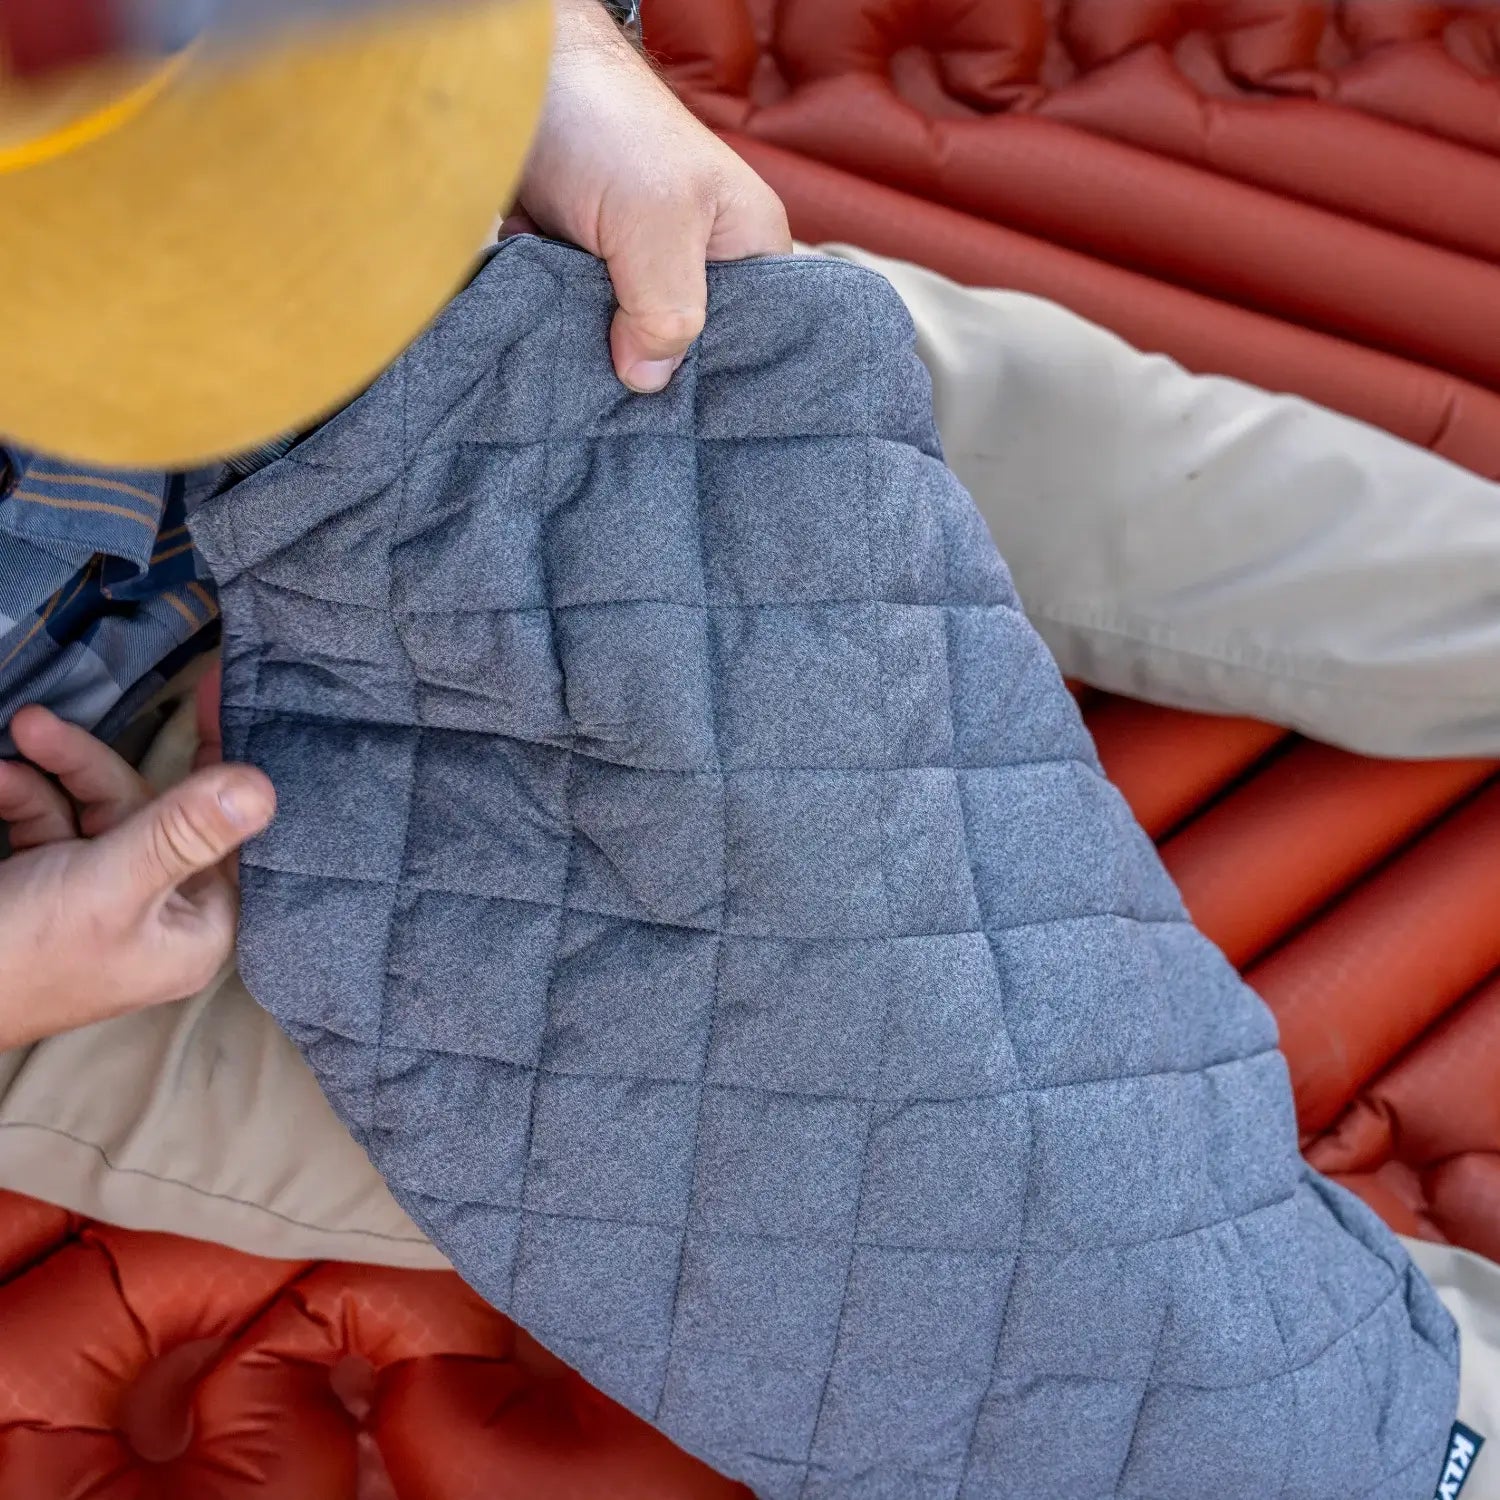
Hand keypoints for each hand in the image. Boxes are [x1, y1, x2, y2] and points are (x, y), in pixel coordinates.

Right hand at [0, 706, 274, 1049]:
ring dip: (51, 774)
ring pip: (94, 811)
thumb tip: (261, 788)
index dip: (221, 765)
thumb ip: (183, 832)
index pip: (229, 834)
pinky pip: (50, 826)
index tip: (217, 699)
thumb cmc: (21, 958)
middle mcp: (158, 914)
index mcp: (195, 928)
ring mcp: (102, 901)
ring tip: (15, 739)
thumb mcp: (112, 883)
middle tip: (39, 726)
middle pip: (150, 812)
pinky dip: (23, 798)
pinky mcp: (50, 888)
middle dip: (91, 767)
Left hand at [514, 0, 790, 391]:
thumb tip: (648, 380)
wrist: (510, 71)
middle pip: (682, 344)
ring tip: (575, 359)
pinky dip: (556, 322)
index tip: (674, 406)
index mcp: (747, 247)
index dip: (716, 375)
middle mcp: (699, 260)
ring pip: (624, 337)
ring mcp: (639, 263)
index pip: (753, 338)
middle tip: (614, 385)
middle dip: (645, 361)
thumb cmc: (605, 123)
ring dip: (592, 345)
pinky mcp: (584, 265)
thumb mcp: (655, 222)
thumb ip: (666, 308)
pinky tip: (545, 330)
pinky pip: (577, 319)